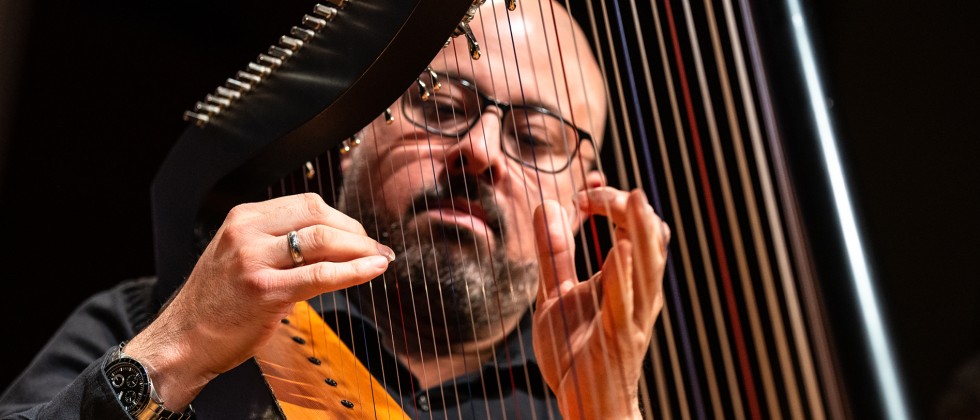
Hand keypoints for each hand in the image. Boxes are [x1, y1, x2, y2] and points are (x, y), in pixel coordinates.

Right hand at [124, 193, 393, 409]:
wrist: (183, 341)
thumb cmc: (217, 304)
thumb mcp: (241, 257)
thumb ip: (280, 244)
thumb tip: (336, 242)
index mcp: (243, 218)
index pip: (307, 204)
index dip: (342, 219)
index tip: (362, 235)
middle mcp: (246, 232)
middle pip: (318, 217)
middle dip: (355, 233)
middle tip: (376, 249)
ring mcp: (253, 261)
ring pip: (322, 241)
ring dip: (360, 250)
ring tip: (379, 260)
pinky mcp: (265, 291)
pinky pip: (320, 275)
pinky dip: (353, 271)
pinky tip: (371, 271)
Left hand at [532, 188, 669, 419]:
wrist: (586, 406)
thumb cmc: (577, 352)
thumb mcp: (557, 294)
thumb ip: (554, 254)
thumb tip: (548, 207)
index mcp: (628, 279)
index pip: (634, 226)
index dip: (612, 200)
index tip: (581, 193)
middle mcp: (640, 292)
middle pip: (651, 237)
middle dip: (625, 207)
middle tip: (592, 192)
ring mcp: (633, 315)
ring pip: (649, 265)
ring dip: (639, 230)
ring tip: (632, 199)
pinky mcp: (619, 338)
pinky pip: (627, 303)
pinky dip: (625, 275)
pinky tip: (621, 251)